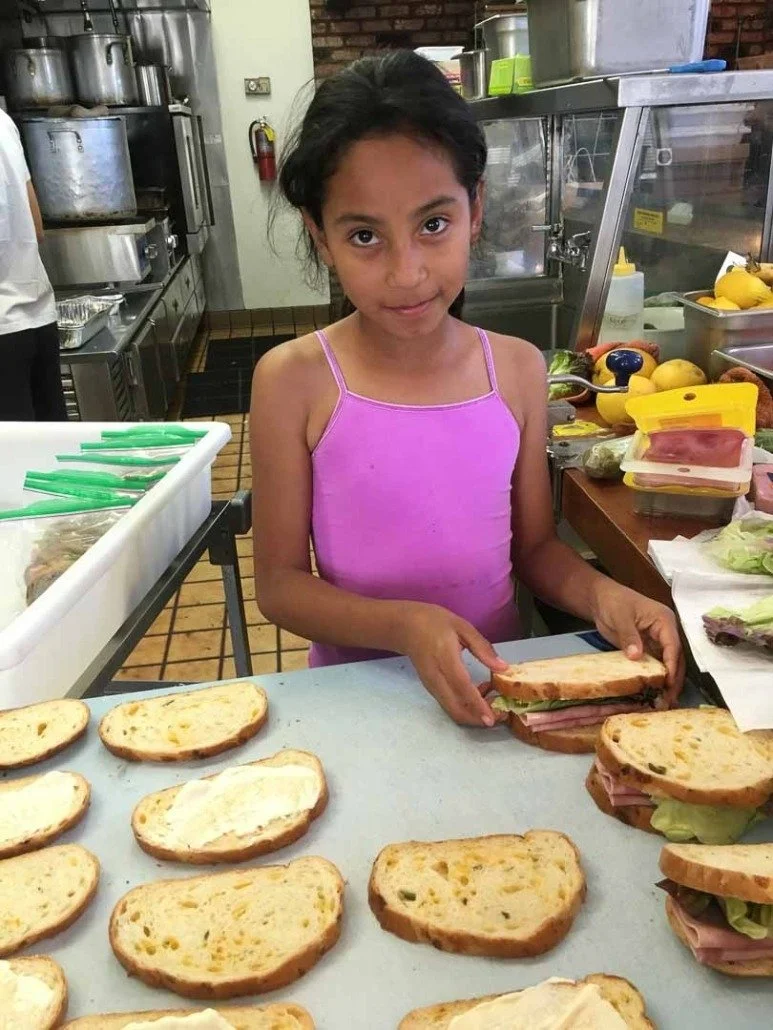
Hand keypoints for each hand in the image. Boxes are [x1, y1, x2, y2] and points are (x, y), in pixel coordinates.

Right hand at [397, 603, 508, 726]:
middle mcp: (436, 677)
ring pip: (452, 710)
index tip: (492, 718)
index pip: (462, 686)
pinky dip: (465, 707)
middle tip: (499, 714)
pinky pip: (449, 705)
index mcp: (445, 657)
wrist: (405, 627)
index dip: (477, 704)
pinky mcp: (430, 689)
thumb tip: (503, 668)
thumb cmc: (434, 622)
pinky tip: (478, 694)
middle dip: (477, 718)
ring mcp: (431, 686)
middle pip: (455, 708)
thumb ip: (482, 648)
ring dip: (473, 714)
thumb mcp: (462, 627)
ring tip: (491, 699)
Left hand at [591, 581, 684, 705]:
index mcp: (664, 620)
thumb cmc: (613, 602)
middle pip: (674, 658)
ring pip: (667, 665)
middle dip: (673, 679)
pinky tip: (654, 694)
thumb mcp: (620, 617)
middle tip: (668, 700)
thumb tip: (637, 656)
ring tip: (664, 702)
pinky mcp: (648, 649)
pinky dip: (655, 679)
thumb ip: (629, 636)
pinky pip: (655, 666)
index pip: (673, 646)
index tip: (668, 683)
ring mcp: (658, 641)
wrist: (600, 600)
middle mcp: (666, 632)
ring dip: (666, 683)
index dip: (672, 665)